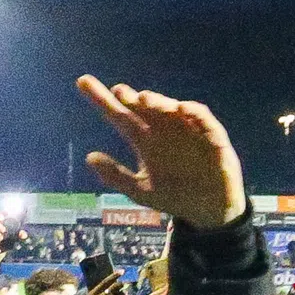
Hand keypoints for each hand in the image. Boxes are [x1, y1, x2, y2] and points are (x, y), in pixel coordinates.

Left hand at [76, 76, 246, 230]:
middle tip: (119, 92)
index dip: (103, 100)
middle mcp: (164, 130)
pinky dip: (194, 113)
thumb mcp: (140, 190)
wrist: (208, 212)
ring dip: (159, 102)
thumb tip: (89, 157)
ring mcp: (187, 131)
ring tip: (144, 99)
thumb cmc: (174, 197)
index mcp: (145, 140)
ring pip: (171, 109)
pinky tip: (181, 109)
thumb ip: (116, 176)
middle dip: (132, 98)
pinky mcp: (212, 138)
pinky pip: (203, 121)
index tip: (82, 82)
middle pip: (144, 107)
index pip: (120, 116)